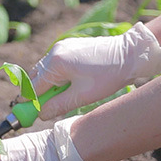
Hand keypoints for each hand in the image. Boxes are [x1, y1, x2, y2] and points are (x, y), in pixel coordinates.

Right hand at [30, 22, 160, 119]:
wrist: (131, 53)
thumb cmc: (109, 75)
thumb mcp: (82, 96)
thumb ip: (58, 105)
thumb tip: (41, 115)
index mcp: (56, 63)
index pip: (33, 87)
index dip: (31, 102)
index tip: (30, 114)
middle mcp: (54, 52)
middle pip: (35, 77)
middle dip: (38, 92)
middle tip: (48, 106)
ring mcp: (61, 46)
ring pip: (44, 70)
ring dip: (48, 83)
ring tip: (64, 94)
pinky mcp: (68, 45)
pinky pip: (54, 63)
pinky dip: (56, 75)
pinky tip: (70, 83)